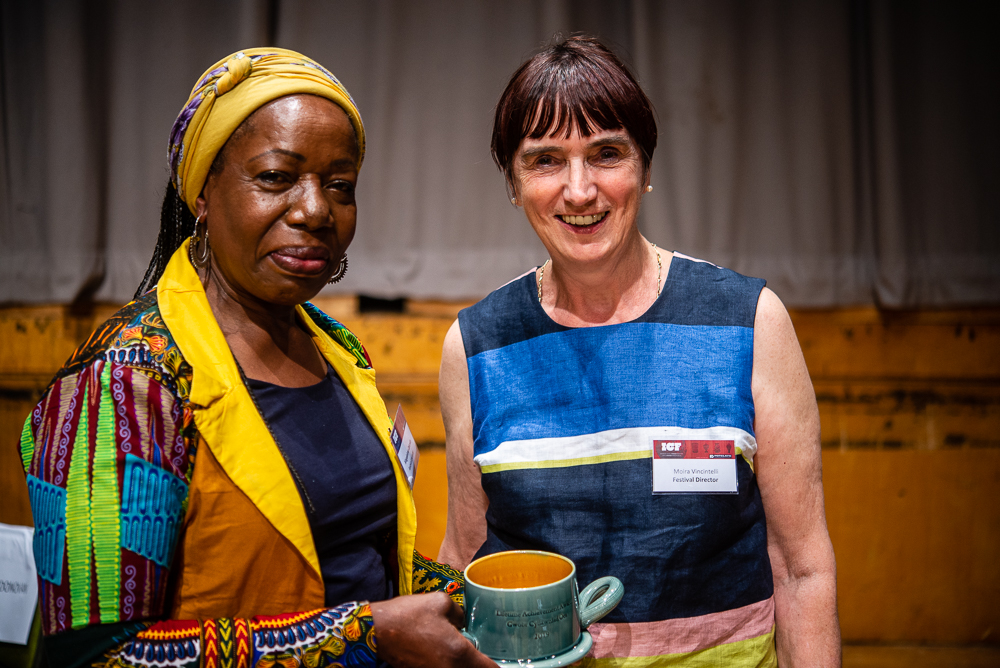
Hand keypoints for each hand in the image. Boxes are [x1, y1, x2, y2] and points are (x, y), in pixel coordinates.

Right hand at [370, 592, 494, 667]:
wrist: (376, 631)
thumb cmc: (408, 616)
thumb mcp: (441, 602)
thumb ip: (460, 614)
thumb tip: (463, 623)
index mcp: (459, 654)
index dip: (499, 664)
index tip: (501, 655)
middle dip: (480, 663)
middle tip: (481, 651)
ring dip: (464, 664)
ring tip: (462, 650)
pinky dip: (449, 663)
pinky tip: (444, 651)